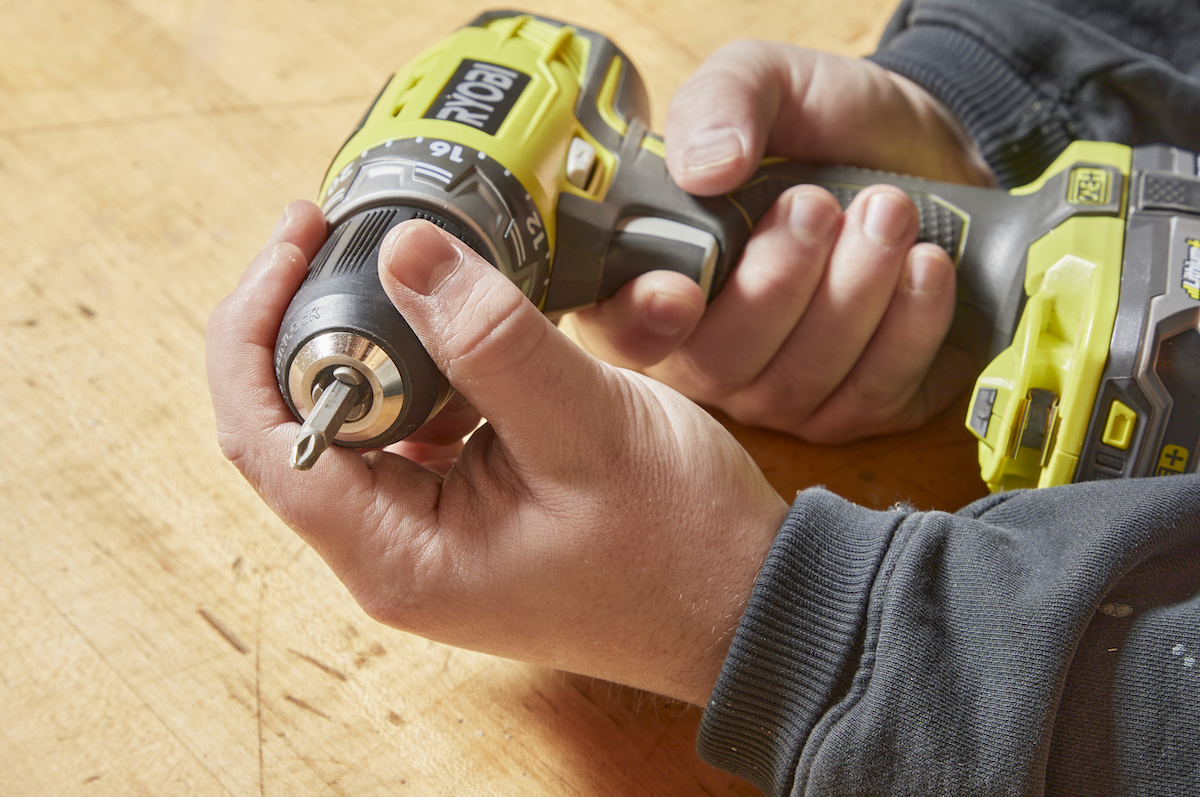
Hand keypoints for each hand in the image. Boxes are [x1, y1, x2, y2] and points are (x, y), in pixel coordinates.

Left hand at [207, 202, 788, 705]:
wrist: (746, 600)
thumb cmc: (680, 547)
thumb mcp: (586, 430)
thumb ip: (491, 341)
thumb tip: (405, 252)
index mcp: (399, 556)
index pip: (265, 439)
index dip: (255, 330)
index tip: (296, 243)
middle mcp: (396, 554)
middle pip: (296, 424)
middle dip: (308, 322)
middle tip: (342, 236)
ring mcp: (431, 536)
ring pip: (360, 422)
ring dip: (375, 344)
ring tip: (415, 274)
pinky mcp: (467, 513)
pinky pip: (416, 430)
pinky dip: (427, 371)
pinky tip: (465, 331)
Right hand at [563, 42, 994, 442]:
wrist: (920, 150)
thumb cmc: (823, 126)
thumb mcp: (766, 79)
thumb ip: (720, 103)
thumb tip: (704, 168)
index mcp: (656, 275)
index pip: (620, 329)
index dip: (642, 322)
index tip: (683, 290)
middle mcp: (706, 351)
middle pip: (719, 363)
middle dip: (777, 284)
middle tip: (819, 206)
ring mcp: (779, 392)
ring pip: (800, 380)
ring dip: (853, 293)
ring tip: (890, 211)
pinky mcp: (855, 409)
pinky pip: (873, 393)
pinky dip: (908, 327)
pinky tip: (926, 266)